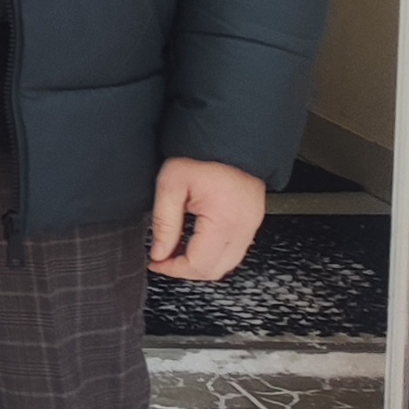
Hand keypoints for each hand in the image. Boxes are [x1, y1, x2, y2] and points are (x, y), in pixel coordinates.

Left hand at [149, 157, 266, 282]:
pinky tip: (194, 240)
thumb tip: (159, 253)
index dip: (173, 269)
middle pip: (215, 270)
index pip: (199, 265)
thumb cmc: (202, 155)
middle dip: (186, 270)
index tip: (156, 262)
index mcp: (225, 220)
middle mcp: (244, 226)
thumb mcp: (171, 185)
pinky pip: (234, 249)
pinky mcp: (252, 219)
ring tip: (177, 249)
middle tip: (164, 258)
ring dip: (200, 263)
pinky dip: (213, 252)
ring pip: (227, 263)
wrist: (229, 137)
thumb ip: (164, 223)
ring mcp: (252, 224)